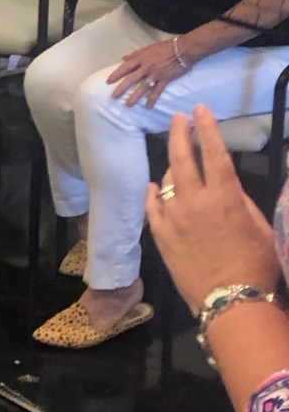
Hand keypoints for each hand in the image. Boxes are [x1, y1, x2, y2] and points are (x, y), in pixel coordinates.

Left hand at [106, 39, 189, 108]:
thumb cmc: (165, 47)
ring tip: (128, 105)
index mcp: (140, 59)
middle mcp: (145, 67)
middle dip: (121, 88)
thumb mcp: (147, 48)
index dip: (116, 74)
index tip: (108, 81)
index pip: (125, 67)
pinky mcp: (164, 80)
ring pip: (142, 87)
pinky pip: (157, 91)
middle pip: (131, 79)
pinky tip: (147, 106)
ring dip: (134, 97)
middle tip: (113, 97)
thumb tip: (123, 59)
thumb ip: (135, 54)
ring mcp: (155, 74)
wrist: (182, 50)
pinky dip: (152, 99)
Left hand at [145, 108, 280, 313]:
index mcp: (225, 198)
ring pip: (166, 182)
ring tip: (178, 165)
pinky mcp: (161, 236)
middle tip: (177, 117)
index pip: (214, 153)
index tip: (200, 109)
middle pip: (182, 159)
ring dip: (172, 170)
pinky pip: (151, 207)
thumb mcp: (260, 228)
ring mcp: (174, 219)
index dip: (207, 128)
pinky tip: (154, 188)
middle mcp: (195, 202)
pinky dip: (153, 194)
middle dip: (179, 134)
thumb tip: (226, 186)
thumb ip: (241, 202)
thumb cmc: (255, 265)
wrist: (231, 301)